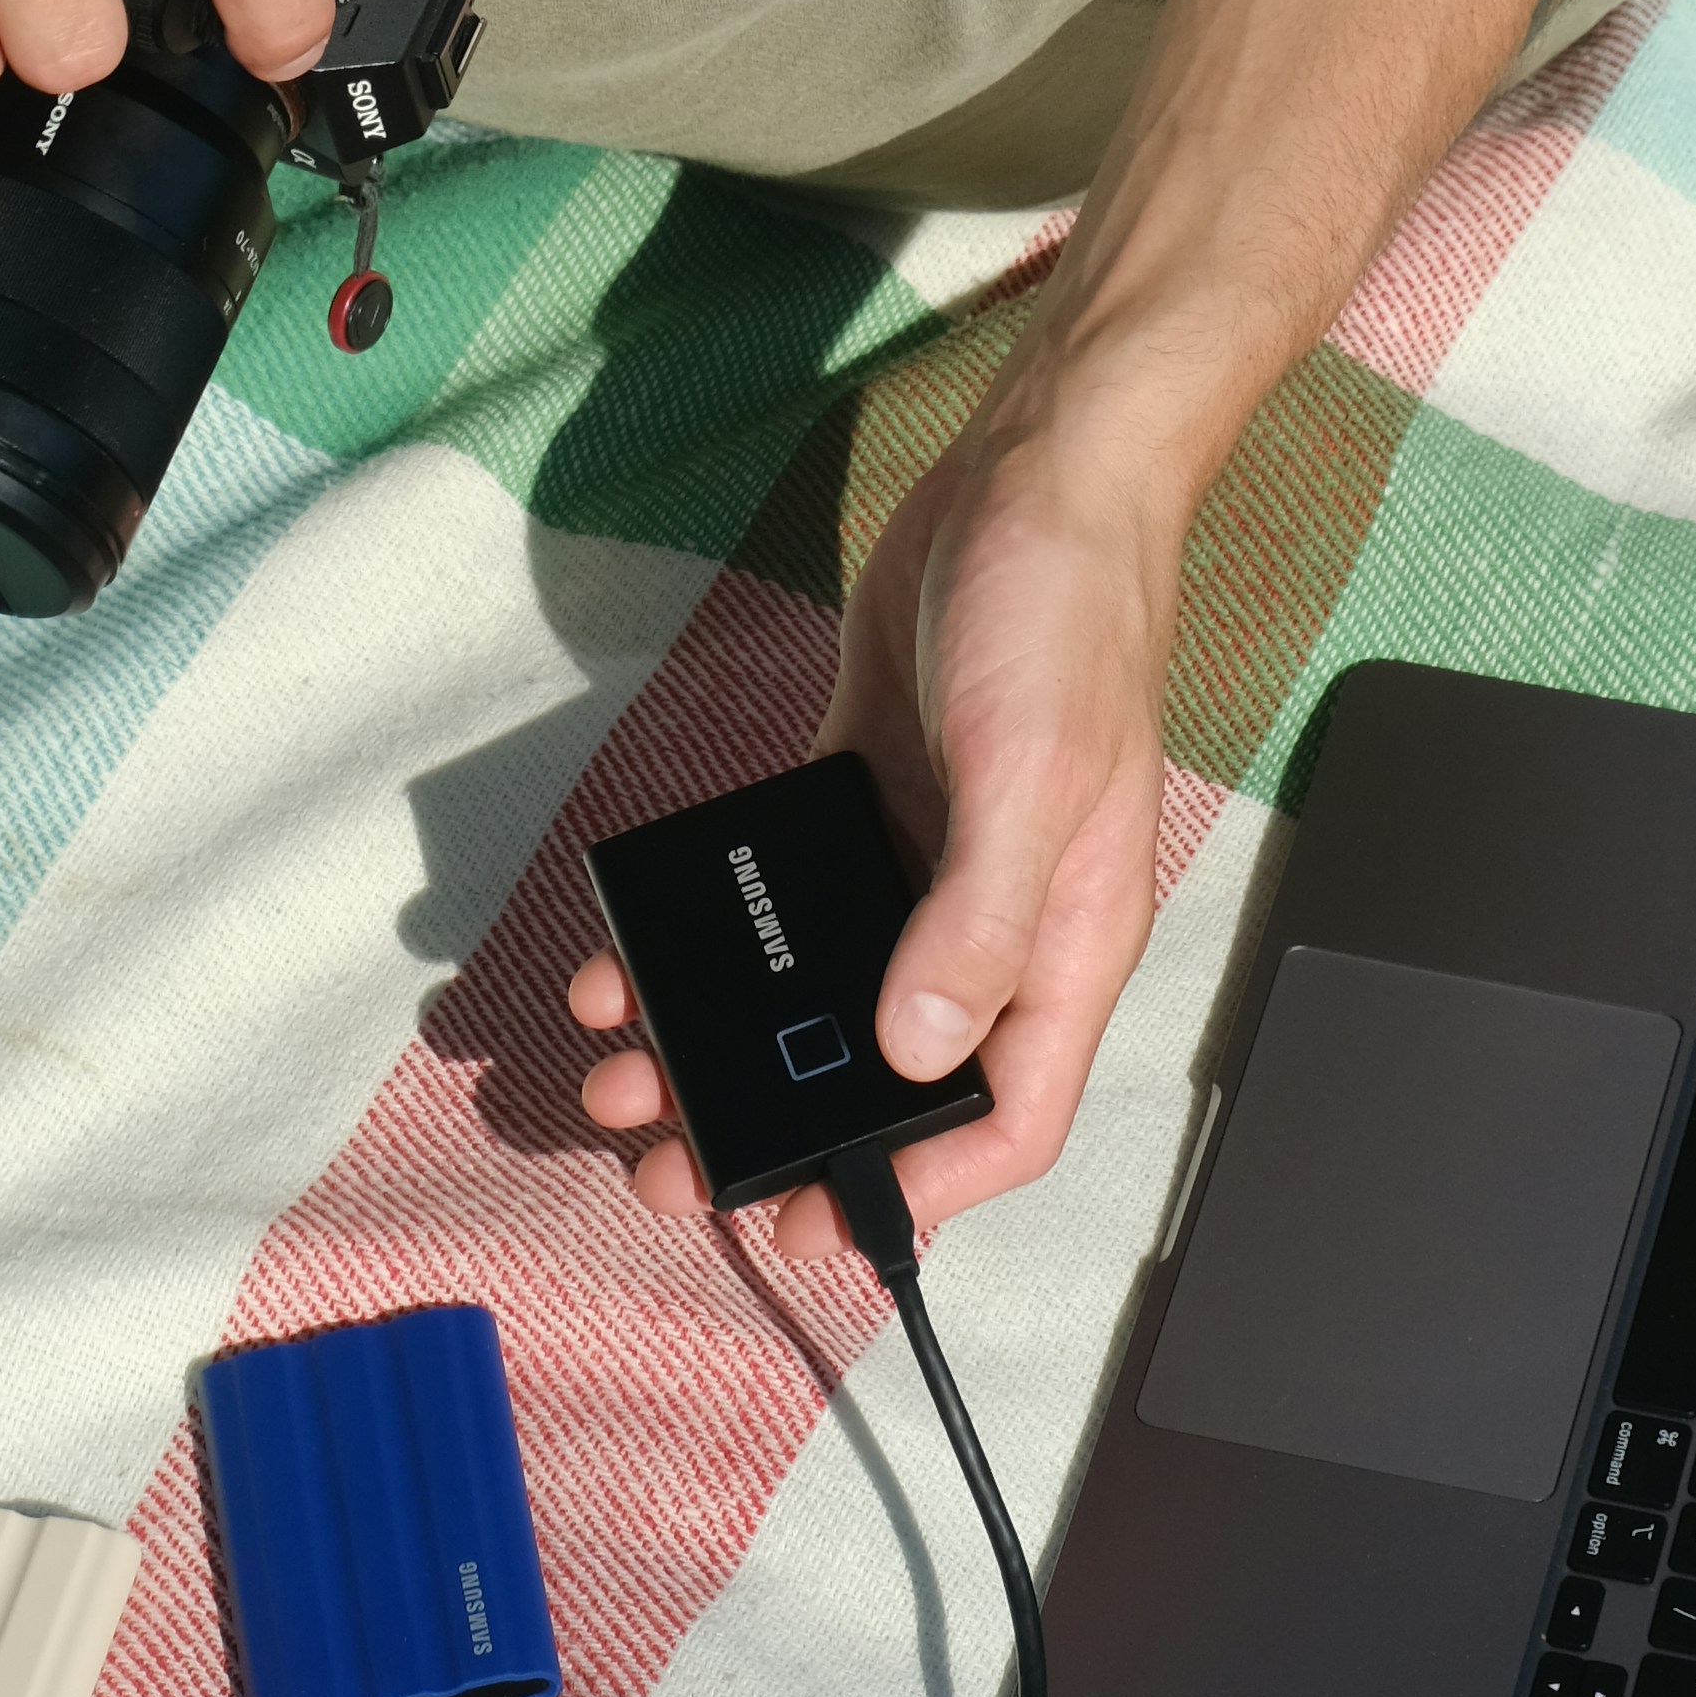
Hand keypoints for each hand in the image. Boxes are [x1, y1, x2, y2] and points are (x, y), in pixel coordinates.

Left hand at [568, 371, 1184, 1276]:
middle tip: (668, 1158)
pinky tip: (639, 950)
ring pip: (822, 991)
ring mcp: (925, 851)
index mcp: (1064, 938)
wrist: (1038, 469)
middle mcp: (992, 913)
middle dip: (778, 1127)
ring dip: (725, 1040)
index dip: (920, 1191)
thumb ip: (977, 921)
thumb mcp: (1029, 777)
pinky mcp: (863, 785)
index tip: (816, 1227)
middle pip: (890, 1069)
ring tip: (625, 1068)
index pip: (1005, 1115)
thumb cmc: (1070, 613)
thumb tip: (915, 1049)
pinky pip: (777, 892)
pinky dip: (709, 933)